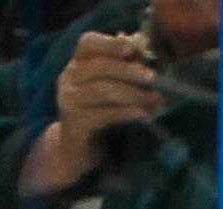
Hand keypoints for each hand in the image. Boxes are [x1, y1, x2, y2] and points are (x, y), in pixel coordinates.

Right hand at [22, 30, 161, 192]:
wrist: (77, 152)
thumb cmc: (97, 114)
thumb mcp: (108, 87)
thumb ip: (121, 69)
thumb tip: (146, 54)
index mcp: (76, 63)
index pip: (88, 43)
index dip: (110, 43)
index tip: (131, 49)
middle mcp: (68, 78)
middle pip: (100, 66)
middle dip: (129, 71)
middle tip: (153, 77)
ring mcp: (69, 101)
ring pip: (103, 90)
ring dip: (132, 93)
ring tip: (153, 99)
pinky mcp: (76, 124)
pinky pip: (105, 114)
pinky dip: (127, 112)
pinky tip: (143, 114)